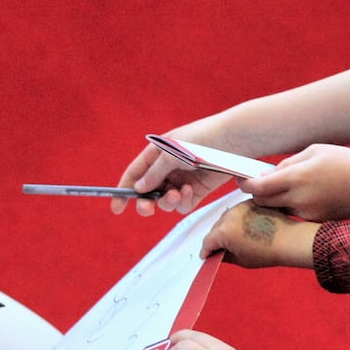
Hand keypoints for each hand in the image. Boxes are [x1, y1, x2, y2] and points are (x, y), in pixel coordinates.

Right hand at [112, 120, 234, 216]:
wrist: (233, 141)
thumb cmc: (201, 140)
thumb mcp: (172, 153)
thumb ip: (154, 173)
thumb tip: (139, 188)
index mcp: (157, 154)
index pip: (135, 174)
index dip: (123, 190)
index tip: (116, 208)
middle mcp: (167, 168)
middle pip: (148, 192)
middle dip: (145, 202)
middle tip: (147, 209)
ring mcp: (182, 180)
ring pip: (165, 201)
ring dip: (167, 201)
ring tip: (176, 194)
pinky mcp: (197, 190)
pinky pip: (182, 204)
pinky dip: (182, 202)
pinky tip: (189, 191)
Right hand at [201, 202, 320, 268]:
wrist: (289, 240)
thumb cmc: (268, 253)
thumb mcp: (241, 260)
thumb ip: (225, 256)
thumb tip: (218, 253)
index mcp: (224, 232)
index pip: (208, 242)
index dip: (206, 251)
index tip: (206, 255)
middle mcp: (229, 215)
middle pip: (215, 228)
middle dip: (215, 238)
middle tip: (219, 248)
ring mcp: (240, 206)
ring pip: (226, 217)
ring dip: (226, 227)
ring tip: (233, 238)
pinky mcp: (251, 202)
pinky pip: (238, 211)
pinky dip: (238, 219)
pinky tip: (244, 228)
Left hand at [237, 144, 349, 220]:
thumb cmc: (345, 163)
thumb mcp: (316, 151)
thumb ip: (289, 163)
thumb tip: (270, 174)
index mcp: (297, 177)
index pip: (258, 187)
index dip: (246, 184)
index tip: (242, 180)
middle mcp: (299, 198)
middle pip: (263, 201)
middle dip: (258, 194)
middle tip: (261, 184)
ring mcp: (307, 213)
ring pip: (278, 209)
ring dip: (276, 201)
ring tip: (289, 188)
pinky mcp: (315, 221)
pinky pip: (295, 214)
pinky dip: (293, 207)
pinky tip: (305, 197)